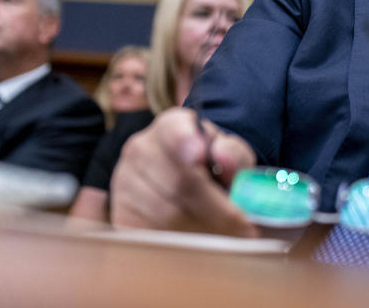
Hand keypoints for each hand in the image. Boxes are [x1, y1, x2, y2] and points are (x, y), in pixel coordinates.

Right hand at [110, 107, 257, 236]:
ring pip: (167, 214)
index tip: (201, 156)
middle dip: (216, 207)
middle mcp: (141, 151)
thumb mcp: (230, 151)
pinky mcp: (122, 216)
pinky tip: (204, 241)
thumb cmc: (212, 164)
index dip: (186, 143)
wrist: (186, 180)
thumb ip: (232, 152)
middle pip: (177, 182)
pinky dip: (183, 243)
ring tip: (231, 235)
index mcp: (170, 127)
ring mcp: (125, 184)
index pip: (175, 132)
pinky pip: (153, 236)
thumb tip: (223, 160)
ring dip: (204, 229)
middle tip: (246, 225)